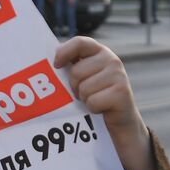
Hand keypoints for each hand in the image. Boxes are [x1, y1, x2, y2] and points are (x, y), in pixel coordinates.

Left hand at [54, 38, 154, 169]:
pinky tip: (103, 110)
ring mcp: (119, 76)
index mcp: (101, 53)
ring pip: (83, 88)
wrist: (122, 127)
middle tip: (85, 95)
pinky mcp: (121, 93)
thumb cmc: (98, 101)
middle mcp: (112, 60)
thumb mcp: (86, 79)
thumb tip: (47, 63)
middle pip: (77, 71)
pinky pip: (92, 101)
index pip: (80, 42)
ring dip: (85, 100)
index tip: (56, 65)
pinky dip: (93, 110)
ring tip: (96, 102)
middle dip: (75, 87)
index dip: (65, 52)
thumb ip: (73, 67)